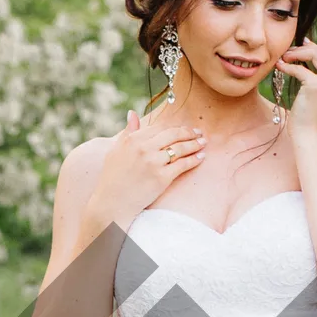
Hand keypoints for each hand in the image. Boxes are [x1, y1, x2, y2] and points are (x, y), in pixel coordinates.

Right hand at [86, 108, 205, 226]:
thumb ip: (127, 132)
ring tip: (203, 143)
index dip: (174, 126)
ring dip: (194, 144)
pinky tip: (200, 157)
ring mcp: (153, 163)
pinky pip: (182, 165)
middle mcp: (143, 148)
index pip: (160, 127)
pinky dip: (194, 159)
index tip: (183, 128)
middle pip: (173, 134)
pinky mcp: (162, 178)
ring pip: (180, 148)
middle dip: (188, 132)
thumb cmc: (112, 178)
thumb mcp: (115, 150)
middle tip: (198, 133)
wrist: (112, 203)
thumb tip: (132, 113)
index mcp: (133, 139)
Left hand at [276, 38, 316, 138]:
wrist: (314, 138)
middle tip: (289, 53)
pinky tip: (280, 66)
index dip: (315, 49)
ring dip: (297, 53)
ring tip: (285, 57)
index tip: (301, 47)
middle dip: (305, 49)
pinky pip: (300, 68)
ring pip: (315, 53)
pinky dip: (288, 66)